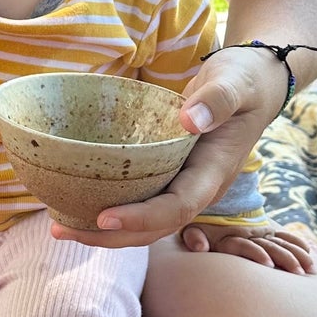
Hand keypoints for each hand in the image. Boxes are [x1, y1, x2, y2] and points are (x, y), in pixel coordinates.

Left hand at [55, 45, 290, 249]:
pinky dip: (112, 209)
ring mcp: (185, 186)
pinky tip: (77, 205)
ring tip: (59, 228)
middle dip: (111, 235)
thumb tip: (190, 120)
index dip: (142, 217)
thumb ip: (218, 99)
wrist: (257, 85)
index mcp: (214, 171)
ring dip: (105, 231)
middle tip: (60, 230)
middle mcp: (199, 188)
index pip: (177, 207)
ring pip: (147, 223)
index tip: (103, 216)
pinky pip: (142, 203)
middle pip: (155, 228)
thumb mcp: (236, 81)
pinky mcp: (171, 177)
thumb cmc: (245, 80)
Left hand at [181, 221, 314, 271]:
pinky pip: (287, 237)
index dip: (255, 252)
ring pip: (282, 242)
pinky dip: (298, 245)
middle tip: (298, 272)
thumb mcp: (194, 230)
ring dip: (296, 254)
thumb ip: (194, 238)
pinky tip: (310, 256)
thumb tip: (200, 246)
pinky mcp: (270, 232)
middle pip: (269, 246)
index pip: (245, 245)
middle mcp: (250, 234)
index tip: (268, 264)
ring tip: (309, 269)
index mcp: (231, 236)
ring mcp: (262, 232)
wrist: (215, 208)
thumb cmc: (202, 229)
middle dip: (284, 258)